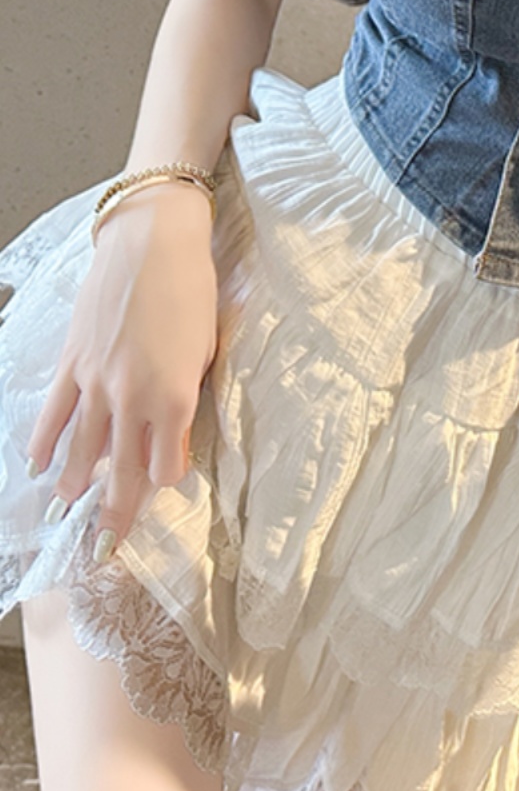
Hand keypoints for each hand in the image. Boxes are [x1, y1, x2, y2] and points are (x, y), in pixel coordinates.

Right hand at [27, 184, 218, 562]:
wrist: (153, 243)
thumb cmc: (193, 289)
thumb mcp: (208, 348)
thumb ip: (190, 395)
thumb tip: (176, 428)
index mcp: (175, 397)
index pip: (166, 465)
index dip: (165, 481)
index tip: (164, 486)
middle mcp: (132, 398)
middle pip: (120, 471)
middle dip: (114, 512)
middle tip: (105, 547)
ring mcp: (96, 381)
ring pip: (81, 448)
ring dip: (75, 484)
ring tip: (68, 510)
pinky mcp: (72, 361)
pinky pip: (53, 412)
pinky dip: (44, 442)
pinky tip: (38, 465)